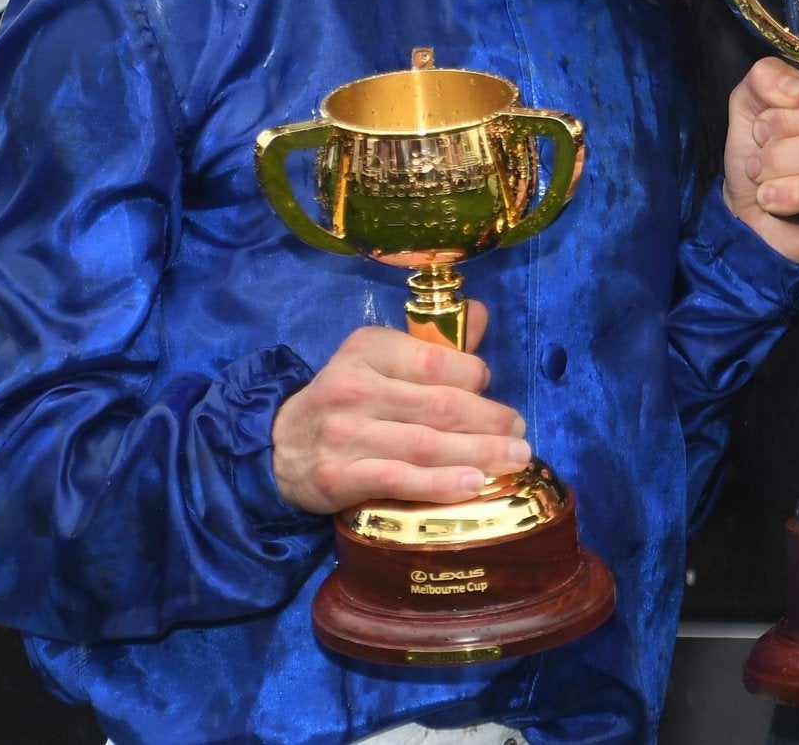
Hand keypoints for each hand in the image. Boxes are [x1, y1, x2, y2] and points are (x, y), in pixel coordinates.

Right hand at [271, 306, 528, 514]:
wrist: (278, 444)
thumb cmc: (347, 399)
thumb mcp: (379, 359)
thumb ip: (432, 343)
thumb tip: (480, 313)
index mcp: (368, 349)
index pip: (436, 360)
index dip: (474, 378)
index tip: (493, 391)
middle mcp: (355, 388)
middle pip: (439, 405)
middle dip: (490, 421)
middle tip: (521, 433)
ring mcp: (344, 434)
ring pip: (426, 445)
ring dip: (478, 453)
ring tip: (515, 458)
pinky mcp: (337, 477)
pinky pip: (399, 480)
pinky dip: (439, 484)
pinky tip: (473, 484)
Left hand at [722, 57, 798, 265]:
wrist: (751, 219)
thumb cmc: (759, 159)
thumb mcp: (748, 107)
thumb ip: (765, 79)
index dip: (788, 101)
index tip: (761, 126)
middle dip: (783, 134)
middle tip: (758, 157)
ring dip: (783, 167)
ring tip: (762, 182)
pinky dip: (795, 194)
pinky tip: (774, 201)